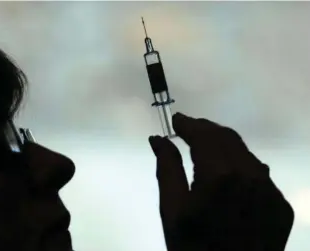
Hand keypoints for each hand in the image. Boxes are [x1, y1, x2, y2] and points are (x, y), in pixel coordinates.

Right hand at [149, 113, 293, 250]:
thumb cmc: (191, 248)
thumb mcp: (171, 210)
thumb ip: (167, 169)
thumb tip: (157, 139)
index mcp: (219, 176)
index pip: (204, 136)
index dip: (189, 124)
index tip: (176, 119)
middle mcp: (251, 176)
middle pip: (227, 138)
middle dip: (206, 128)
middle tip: (188, 127)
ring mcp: (270, 191)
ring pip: (246, 153)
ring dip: (223, 144)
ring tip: (204, 144)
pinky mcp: (282, 205)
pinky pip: (259, 173)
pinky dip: (241, 163)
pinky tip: (228, 169)